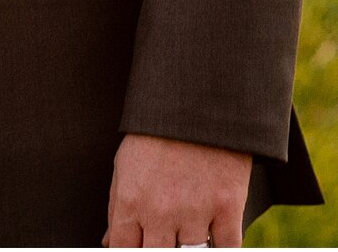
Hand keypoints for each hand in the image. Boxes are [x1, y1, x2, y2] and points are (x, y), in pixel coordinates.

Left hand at [104, 133, 249, 247]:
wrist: (199, 101)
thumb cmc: (157, 132)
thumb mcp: (125, 164)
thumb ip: (117, 207)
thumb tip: (109, 241)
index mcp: (131, 201)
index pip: (124, 249)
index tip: (137, 246)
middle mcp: (161, 211)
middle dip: (158, 248)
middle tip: (163, 237)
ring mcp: (196, 211)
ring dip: (188, 247)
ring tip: (185, 235)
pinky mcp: (228, 207)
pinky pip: (227, 248)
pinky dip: (221, 248)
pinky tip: (214, 241)